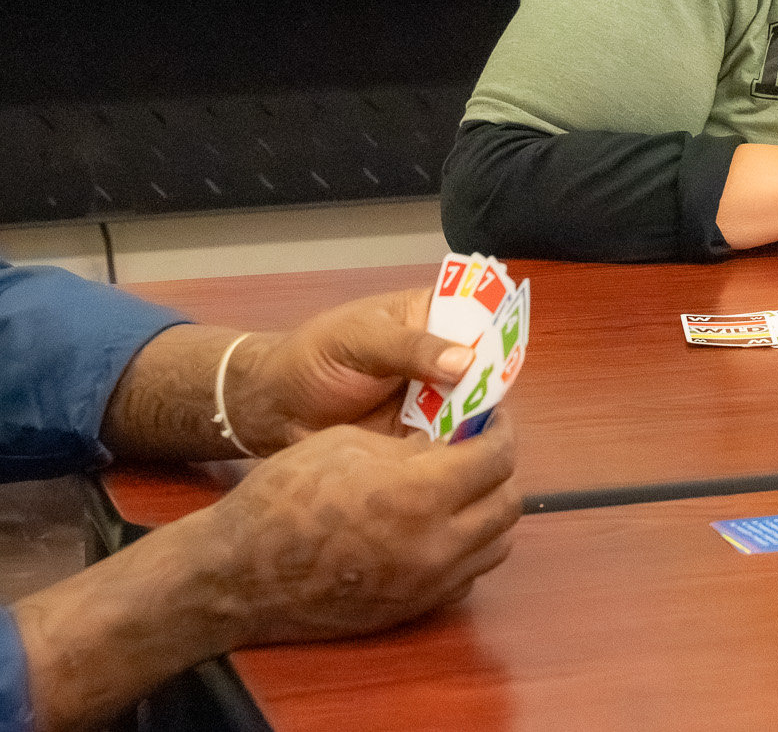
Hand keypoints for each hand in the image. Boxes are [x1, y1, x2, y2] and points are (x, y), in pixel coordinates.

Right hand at [14, 417, 518, 730]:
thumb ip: (412, 444)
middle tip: (482, 449)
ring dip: (491, 511)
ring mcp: (426, 583)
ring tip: (466, 487)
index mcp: (419, 492)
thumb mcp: (351, 443)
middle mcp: (434, 544)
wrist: (240, 572)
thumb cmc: (285, 496)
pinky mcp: (413, 608)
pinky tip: (442, 527)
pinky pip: (467, 576)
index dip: (499, 431)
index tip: (490, 418)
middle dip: (501, 469)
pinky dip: (469, 548)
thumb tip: (449, 442)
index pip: (495, 457)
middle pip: (507, 503)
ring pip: (496, 545)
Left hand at [103, 291, 476, 462]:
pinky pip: (453, 443)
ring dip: (480, 423)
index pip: (480, 316)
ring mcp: (436, 399)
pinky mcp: (424, 437)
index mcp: (431, 316)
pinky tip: (462, 460)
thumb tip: (467, 362)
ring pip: (477, 408)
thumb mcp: (358, 340)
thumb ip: (410, 347)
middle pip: (488, 367)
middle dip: (493, 387)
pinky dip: (459, 452)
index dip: (499, 335)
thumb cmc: (312, 358)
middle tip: (492, 411)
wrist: (273, 410)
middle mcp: (442, 357)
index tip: (504, 361)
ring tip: (484, 439)